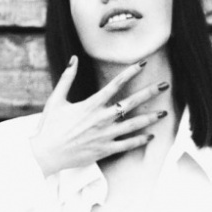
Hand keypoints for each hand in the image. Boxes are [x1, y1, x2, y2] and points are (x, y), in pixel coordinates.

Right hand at [30, 57, 168, 176]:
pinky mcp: (105, 150)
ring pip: (133, 125)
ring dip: (150, 118)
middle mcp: (101, 118)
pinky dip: (140, 141)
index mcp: (91, 105)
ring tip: (164, 113)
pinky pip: (127, 145)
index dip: (130, 72)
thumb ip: (67, 78)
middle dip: (149, 92)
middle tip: (165, 85)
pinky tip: (151, 136)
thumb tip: (74, 58)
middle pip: (131, 102)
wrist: (46, 153)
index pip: (115, 84)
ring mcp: (105, 135)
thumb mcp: (56, 99)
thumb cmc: (50, 126)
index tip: (143, 64)